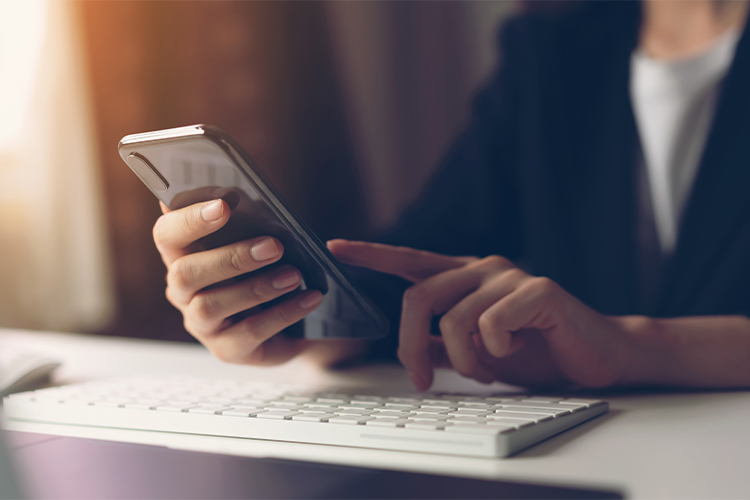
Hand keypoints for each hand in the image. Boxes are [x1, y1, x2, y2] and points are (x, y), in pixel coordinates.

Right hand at [153, 200, 323, 364]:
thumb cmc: (268, 267)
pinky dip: (283, 313)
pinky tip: (308, 298)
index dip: (188, 219)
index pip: (166, 234)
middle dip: (230, 258)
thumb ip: (252, 218)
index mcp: (182, 255)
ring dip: (256, 287)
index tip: (223, 206)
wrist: (295, 320)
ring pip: (211, 305)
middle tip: (273, 246)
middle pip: (184, 273)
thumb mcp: (261, 237)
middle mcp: (182, 291)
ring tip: (294, 275)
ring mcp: (201, 324)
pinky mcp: (227, 349)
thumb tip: (252, 204)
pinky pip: (250, 332)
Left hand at [328, 240, 637, 389]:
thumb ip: (443, 344)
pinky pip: (491, 324)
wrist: (593, 356)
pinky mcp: (538, 289)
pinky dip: (496, 352)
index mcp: (464, 278)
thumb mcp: (476, 352)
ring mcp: (509, 276)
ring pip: (453, 319)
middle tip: (422, 379)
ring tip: (486, 369)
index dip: (372, 254)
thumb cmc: (535, 351)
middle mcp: (482, 268)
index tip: (335, 248)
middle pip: (419, 299)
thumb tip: (412, 347)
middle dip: (411, 346)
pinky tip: (517, 350)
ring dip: (464, 360)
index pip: (410, 260)